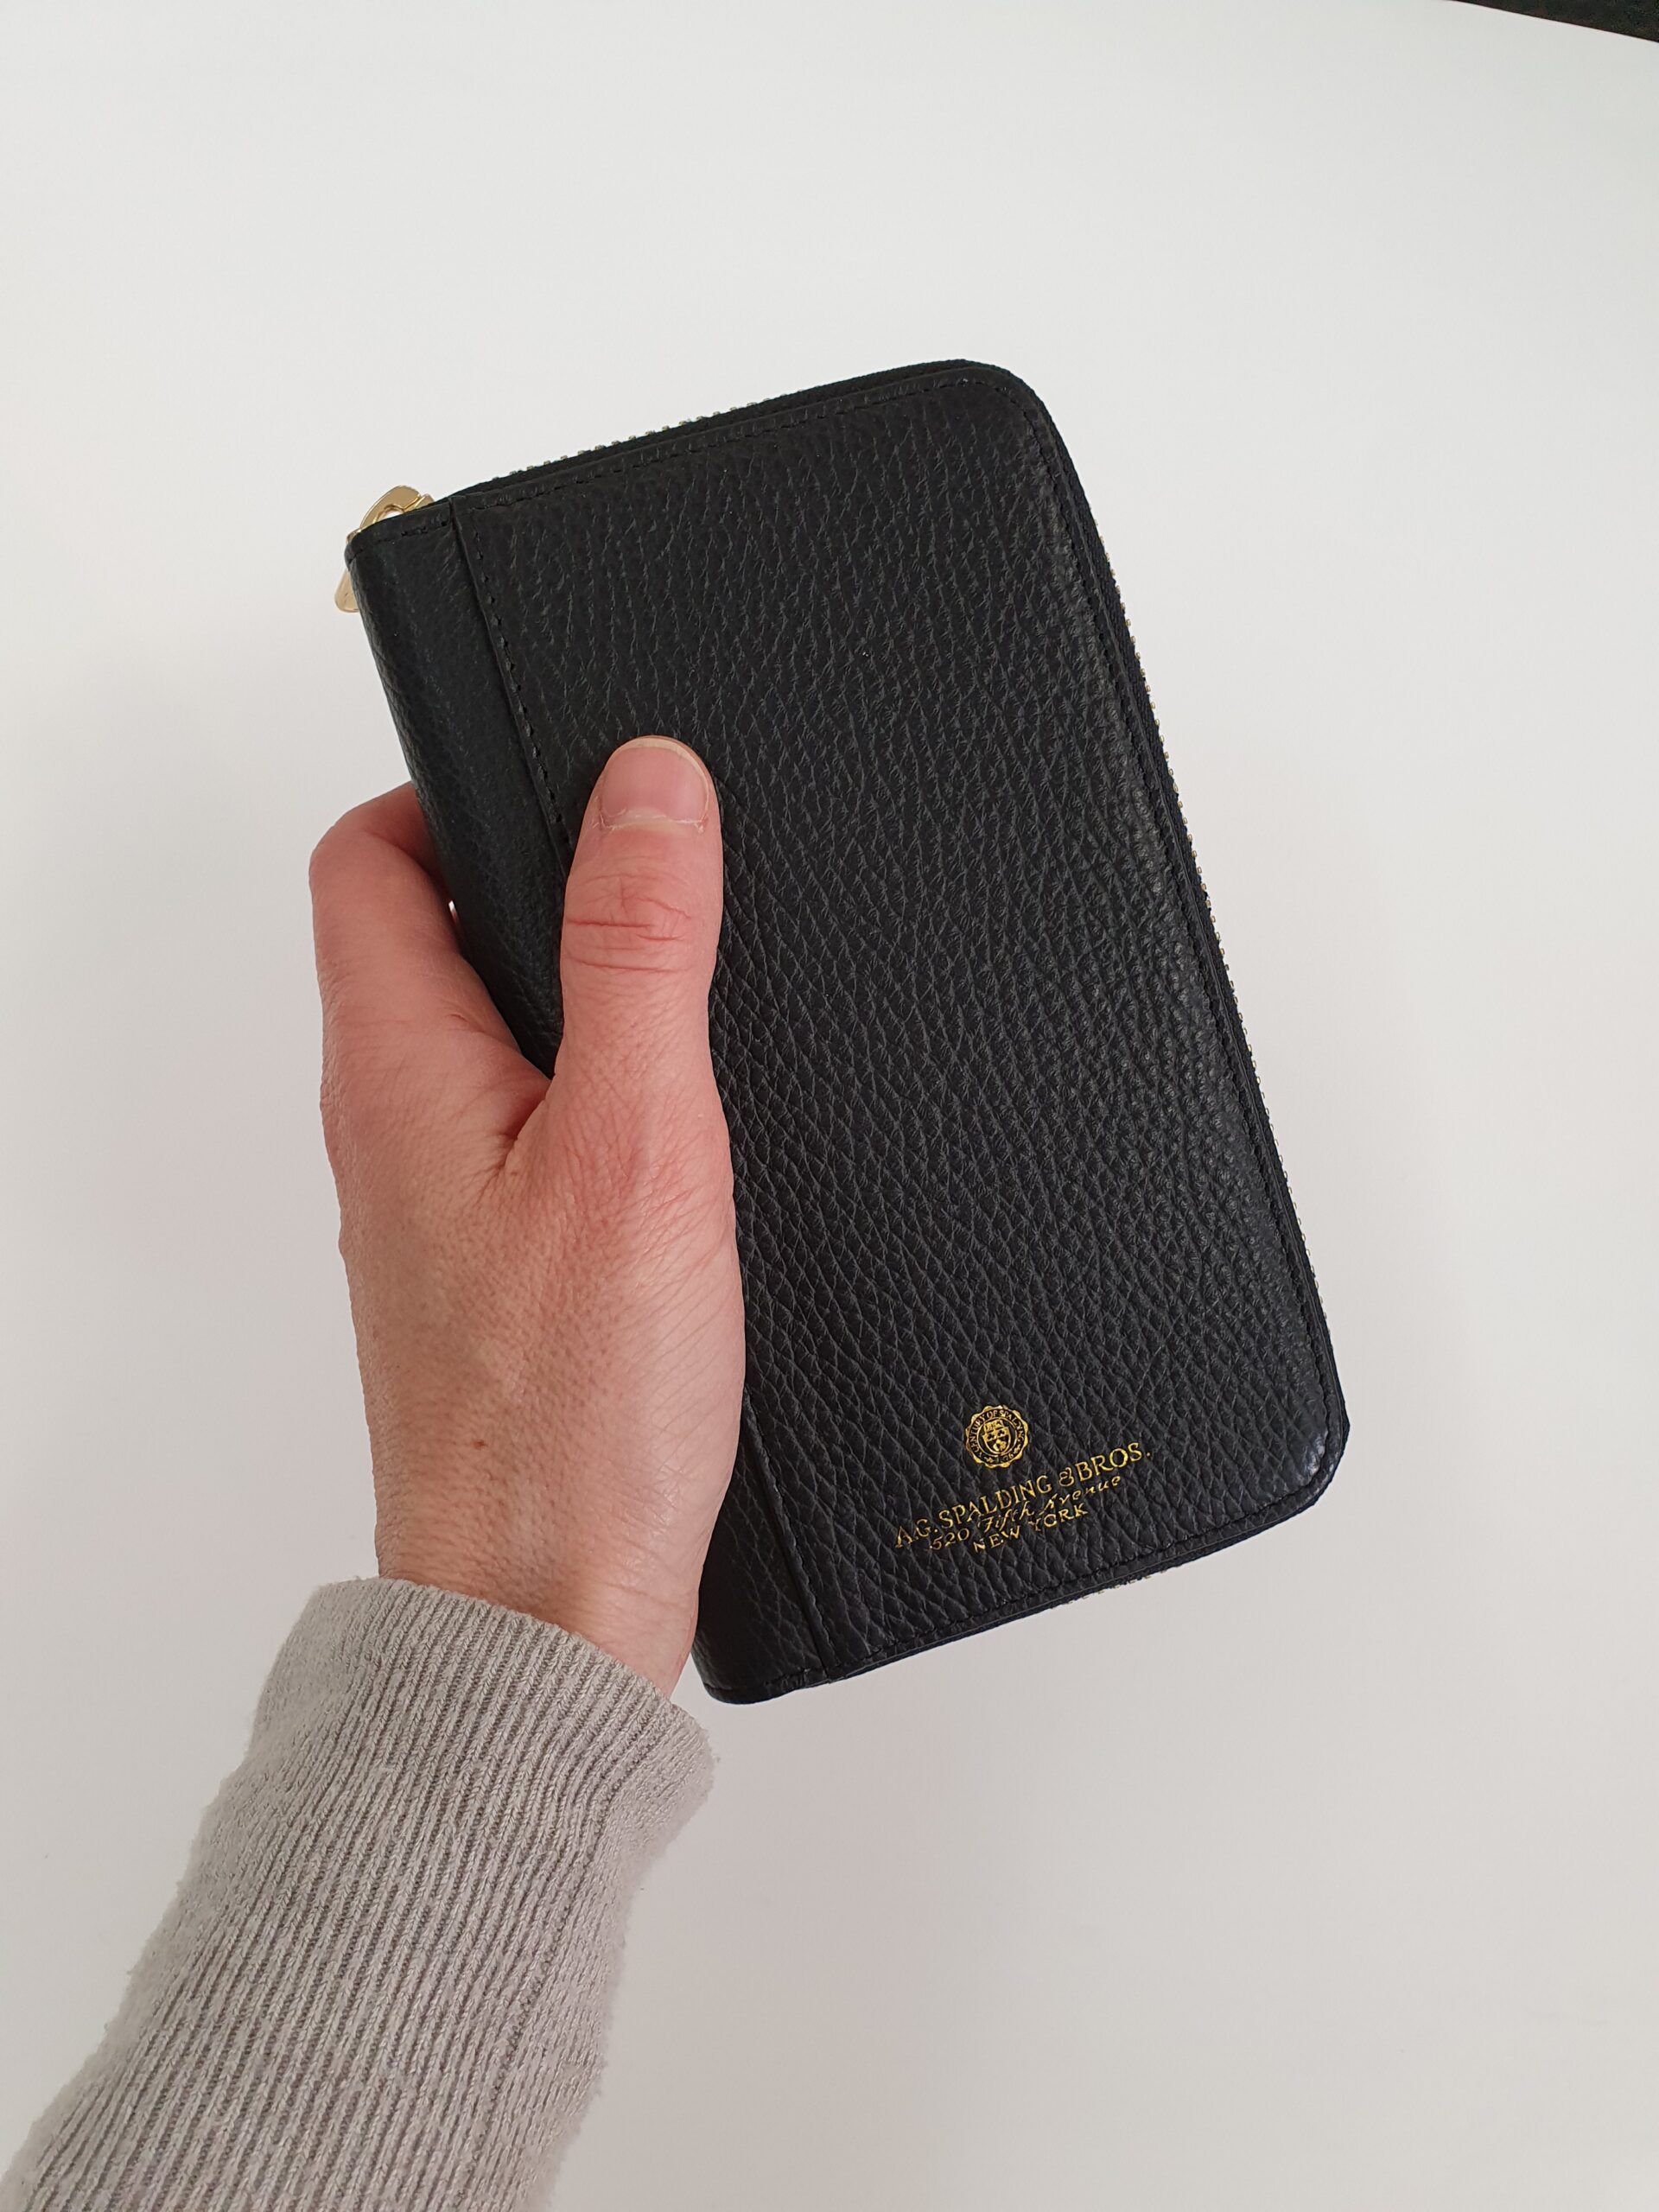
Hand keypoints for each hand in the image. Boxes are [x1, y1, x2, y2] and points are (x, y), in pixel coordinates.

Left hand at [309, 737, 742, 1693]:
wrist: (546, 1611)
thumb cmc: (571, 1415)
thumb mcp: (636, 1142)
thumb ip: (640, 952)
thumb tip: (649, 783)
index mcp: (396, 1067)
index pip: (368, 858)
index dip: (460, 789)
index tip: (577, 777)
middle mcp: (397, 1124)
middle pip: (439, 933)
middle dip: (555, 881)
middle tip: (677, 885)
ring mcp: (443, 1198)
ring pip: (502, 1033)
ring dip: (597, 994)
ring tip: (708, 1009)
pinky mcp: (499, 1263)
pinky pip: (541, 1125)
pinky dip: (614, 1094)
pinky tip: (702, 1136)